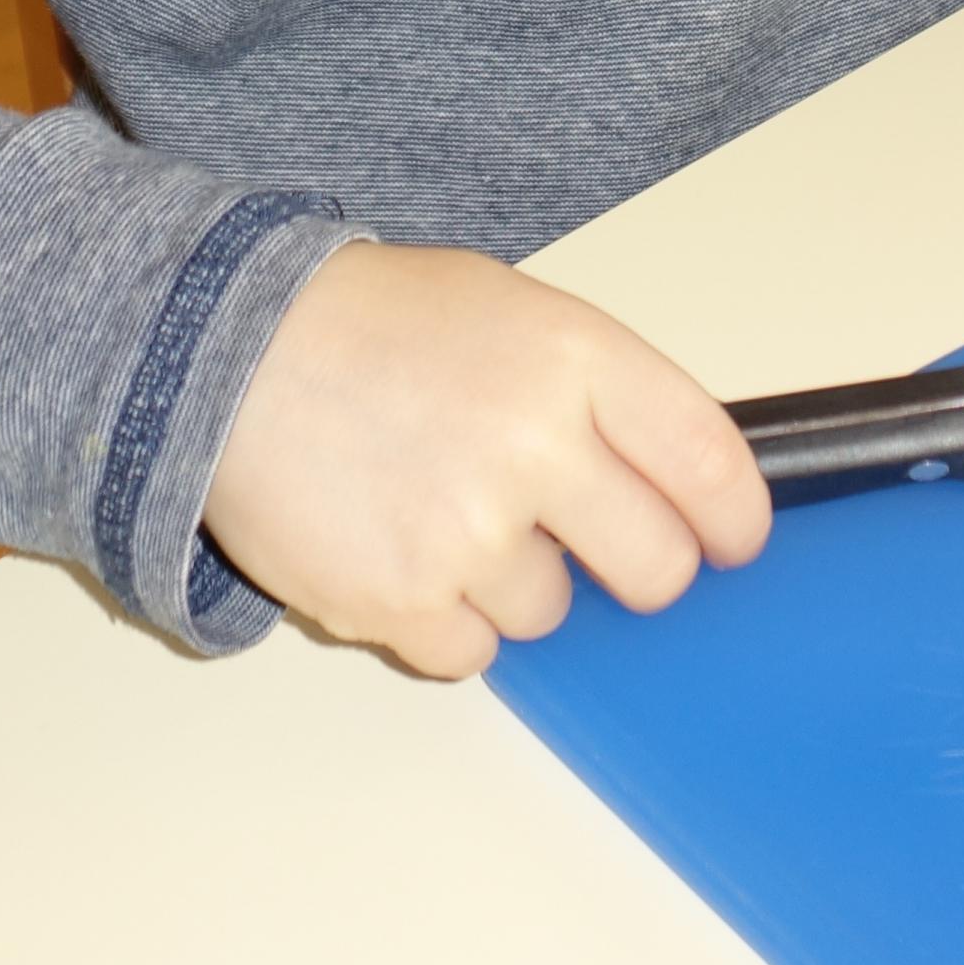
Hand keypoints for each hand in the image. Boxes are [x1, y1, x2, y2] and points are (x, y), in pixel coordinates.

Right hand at [203, 241, 772, 678]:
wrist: (228, 352)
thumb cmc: (375, 327)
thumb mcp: (509, 311)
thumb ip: (596, 391)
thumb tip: (674, 484)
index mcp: (575, 358)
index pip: (709, 462)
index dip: (734, 517)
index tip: (730, 539)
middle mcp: (535, 444)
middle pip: (656, 567)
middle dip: (636, 567)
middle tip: (591, 543)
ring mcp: (468, 531)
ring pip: (551, 612)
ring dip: (510, 580)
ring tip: (440, 505)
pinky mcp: (402, 600)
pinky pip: (473, 653)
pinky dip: (444, 618)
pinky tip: (401, 546)